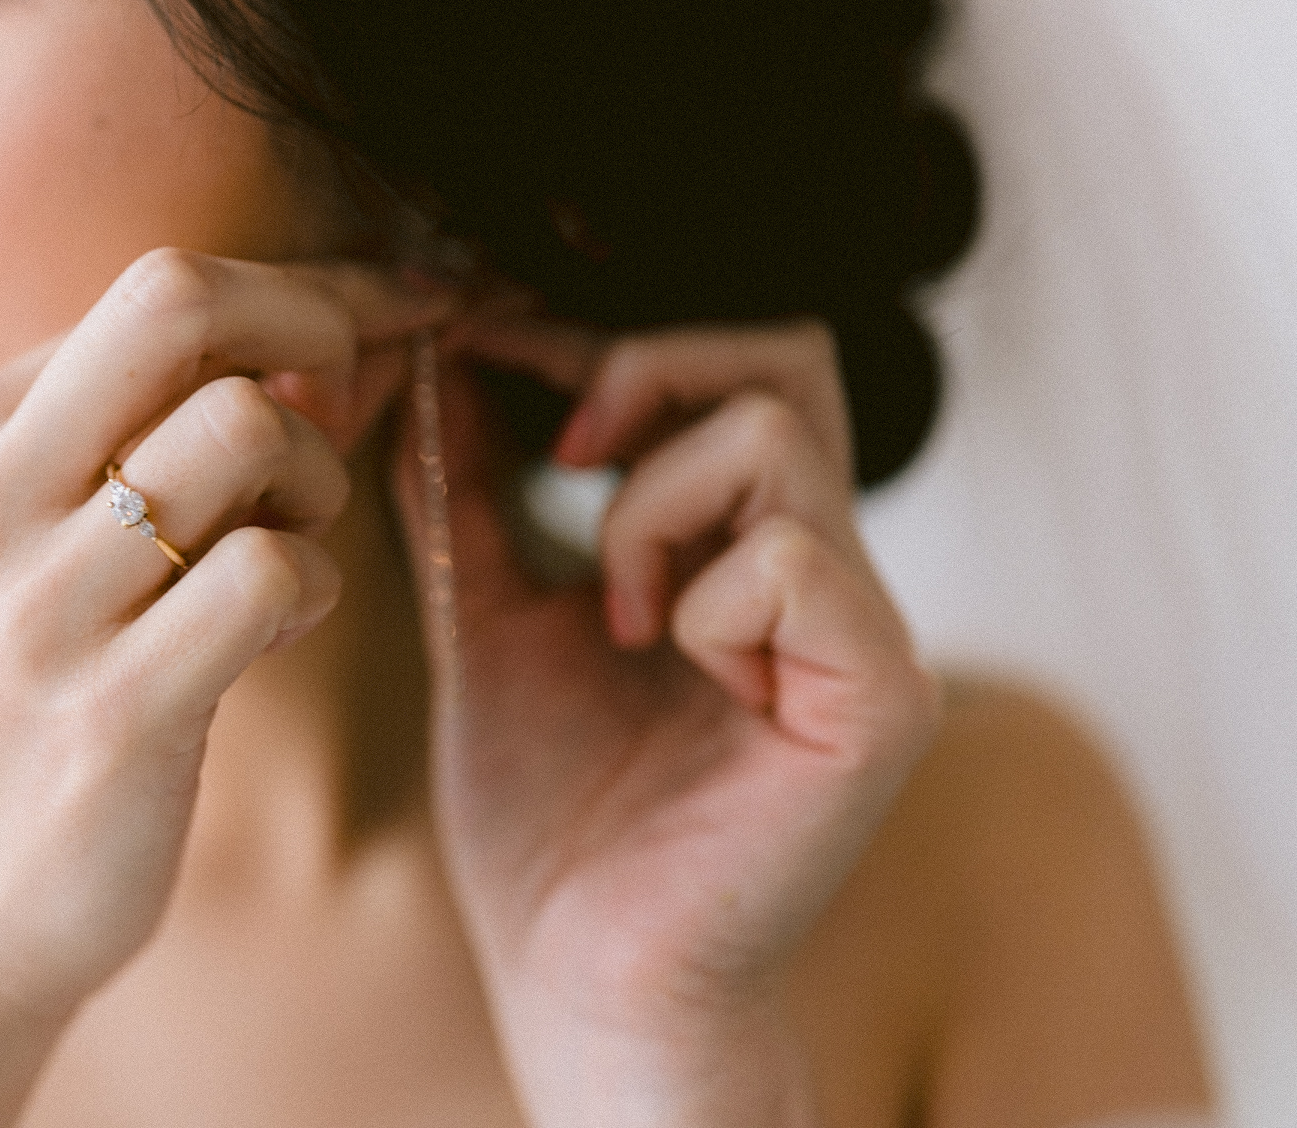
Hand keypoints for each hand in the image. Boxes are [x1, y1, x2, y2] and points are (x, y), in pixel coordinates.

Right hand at [0, 248, 450, 1020]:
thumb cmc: (24, 703)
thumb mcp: (33, 541)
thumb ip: (133, 432)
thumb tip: (304, 339)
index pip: (157, 288)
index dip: (303, 288)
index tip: (387, 308)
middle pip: (182, 304)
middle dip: (317, 316)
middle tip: (355, 387)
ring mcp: (43, 606)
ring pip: (246, 429)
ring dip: (316, 477)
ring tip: (290, 541)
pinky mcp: (112, 711)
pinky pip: (271, 568)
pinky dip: (312, 583)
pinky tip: (280, 625)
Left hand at [398, 315, 941, 1125]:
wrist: (580, 973)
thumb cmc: (546, 819)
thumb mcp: (487, 622)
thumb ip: (472, 501)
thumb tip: (437, 372)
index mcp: (743, 551)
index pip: (728, 368)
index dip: (607, 341)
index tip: (487, 350)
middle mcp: (822, 574)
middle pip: (787, 355)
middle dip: (645, 367)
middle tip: (560, 448)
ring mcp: (861, 632)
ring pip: (776, 435)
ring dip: (649, 501)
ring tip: (612, 607)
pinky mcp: (876, 701)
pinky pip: (793, 558)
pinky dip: (699, 593)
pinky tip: (666, 662)